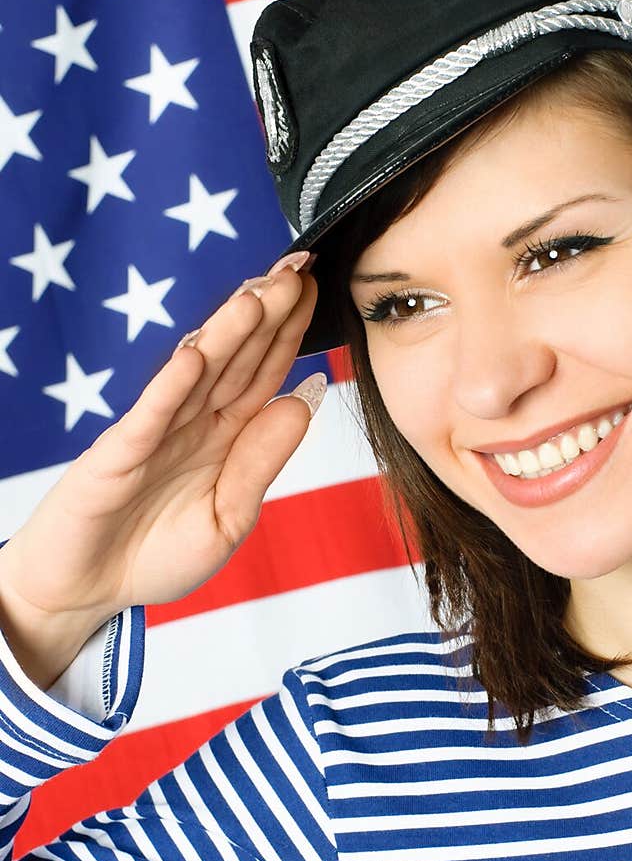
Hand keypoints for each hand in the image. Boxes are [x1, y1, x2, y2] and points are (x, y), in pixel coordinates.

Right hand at [0, 260, 321, 629]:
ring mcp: (154, 433)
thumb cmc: (155, 556)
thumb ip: (261, 463)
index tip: (316, 289)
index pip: (264, 374)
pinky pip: (149, 415)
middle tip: (296, 269)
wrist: (87, 591)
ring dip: (226, 335)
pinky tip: (194, 356)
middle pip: (236, 360)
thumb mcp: (228, 518)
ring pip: (197, 375)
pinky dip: (172, 386)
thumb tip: (304, 402)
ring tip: (257, 296)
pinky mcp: (117, 455)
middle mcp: (192, 423)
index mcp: (224, 437)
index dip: (289, 333)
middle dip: (266, 315)